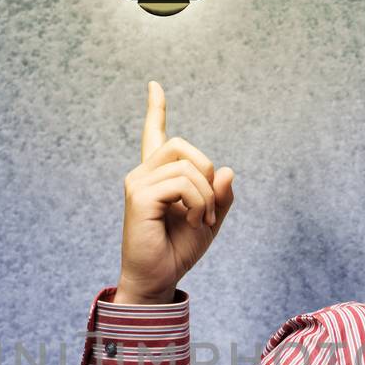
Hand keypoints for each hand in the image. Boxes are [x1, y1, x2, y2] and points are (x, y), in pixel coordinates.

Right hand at [116, 81, 235, 304]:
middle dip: (207, 174)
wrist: (158, 279)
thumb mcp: (210, 219)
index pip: (154, 134)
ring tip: (201, 220)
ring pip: (188, 167)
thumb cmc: (179, 250)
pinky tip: (193, 221)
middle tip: (209, 208)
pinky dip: (199, 203)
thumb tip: (226, 171)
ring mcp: (138, 183)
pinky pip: (183, 184)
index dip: (155, 108)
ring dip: (207, 195)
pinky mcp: (139, 196)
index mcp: (157, 176)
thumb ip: (221, 195)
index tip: (154, 85)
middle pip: (183, 146)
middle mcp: (143, 174)